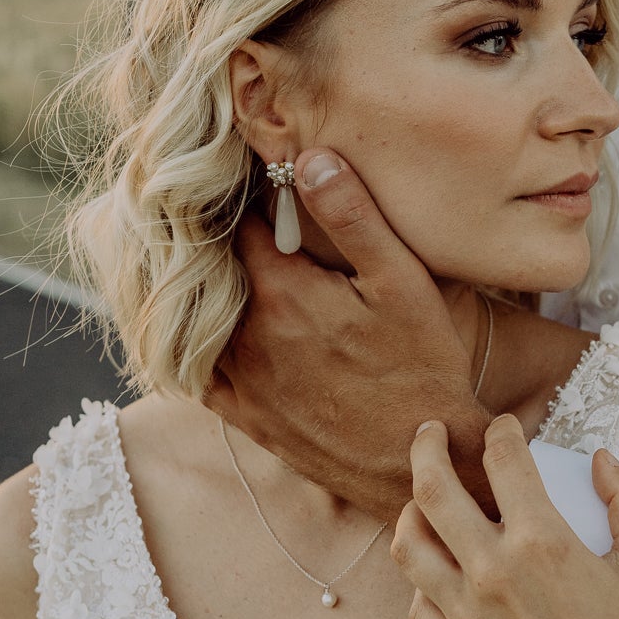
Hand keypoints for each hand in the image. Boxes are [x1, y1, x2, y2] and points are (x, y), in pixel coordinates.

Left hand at [206, 150, 493, 522]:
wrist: (416, 462)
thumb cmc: (422, 368)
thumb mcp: (403, 283)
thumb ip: (353, 217)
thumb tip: (307, 156)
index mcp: (284, 293)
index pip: (241, 224)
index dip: (251, 202)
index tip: (261, 187)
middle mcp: (249, 337)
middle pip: (216, 270)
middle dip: (228, 244)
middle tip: (246, 224)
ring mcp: (242, 381)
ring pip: (200, 319)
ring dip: (213, 292)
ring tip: (233, 270)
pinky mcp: (246, 418)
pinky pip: (197, 374)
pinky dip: (197, 346)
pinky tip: (214, 331)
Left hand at [390, 415, 618, 618]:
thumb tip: (599, 459)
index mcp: (542, 543)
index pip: (503, 461)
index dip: (501, 432)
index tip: (503, 428)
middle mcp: (492, 574)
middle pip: (432, 489)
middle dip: (426, 448)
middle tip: (430, 433)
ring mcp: (466, 617)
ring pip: (408, 545)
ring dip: (411, 512)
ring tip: (421, 501)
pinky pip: (418, 603)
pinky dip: (423, 578)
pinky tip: (440, 569)